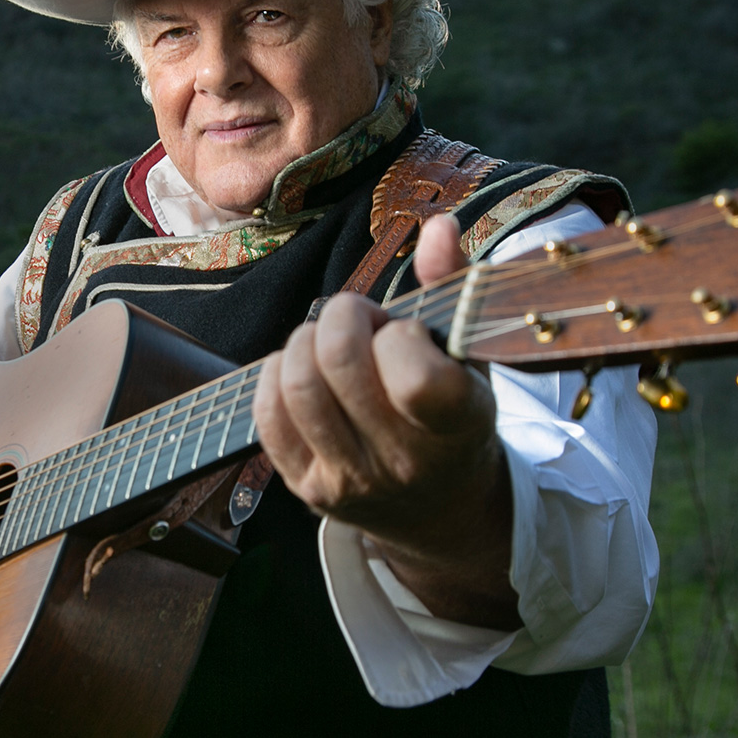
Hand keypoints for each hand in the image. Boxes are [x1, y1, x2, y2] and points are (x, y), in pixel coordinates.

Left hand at [252, 213, 519, 628]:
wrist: (441, 511)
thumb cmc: (454, 418)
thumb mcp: (470, 357)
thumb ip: (453, 287)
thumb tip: (439, 226)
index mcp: (459, 426)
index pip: (414, 376)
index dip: (399, 334)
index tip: (406, 333)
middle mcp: (404, 462)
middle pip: (339, 361)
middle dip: (342, 317)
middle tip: (360, 322)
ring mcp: (351, 480)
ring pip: (298, 384)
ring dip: (306, 341)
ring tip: (332, 344)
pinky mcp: (308, 489)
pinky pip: (267, 414)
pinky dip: (276, 374)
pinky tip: (304, 369)